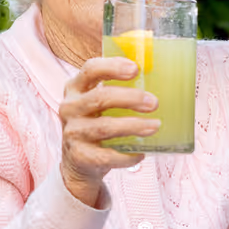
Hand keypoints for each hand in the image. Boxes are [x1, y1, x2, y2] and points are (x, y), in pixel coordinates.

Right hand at [59, 56, 158, 207]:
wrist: (79, 161)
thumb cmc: (96, 124)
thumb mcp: (100, 103)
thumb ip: (118, 90)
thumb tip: (157, 79)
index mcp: (76, 88)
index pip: (90, 70)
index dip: (112, 67)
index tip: (135, 69)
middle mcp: (70, 108)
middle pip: (100, 97)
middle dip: (130, 98)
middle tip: (154, 103)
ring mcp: (73, 132)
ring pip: (105, 127)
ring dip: (133, 126)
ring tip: (155, 126)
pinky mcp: (79, 156)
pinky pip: (107, 155)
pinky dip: (127, 155)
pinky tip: (140, 153)